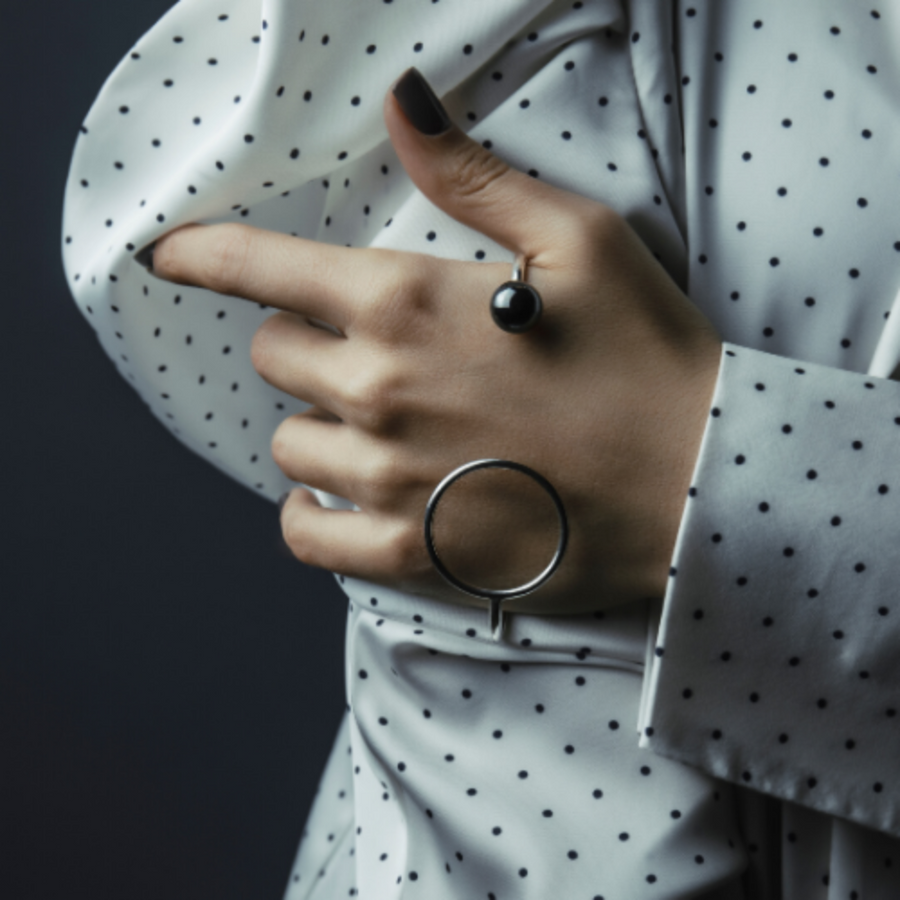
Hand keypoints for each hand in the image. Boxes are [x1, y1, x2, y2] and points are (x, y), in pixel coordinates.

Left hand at [148, 67, 721, 614]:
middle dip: (304, 344)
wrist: (699, 484)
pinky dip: (311, 514)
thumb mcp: (577, 237)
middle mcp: (376, 388)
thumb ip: (471, 174)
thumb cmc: (647, 357)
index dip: (205, 255)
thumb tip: (401, 101)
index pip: (261, 268)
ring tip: (387, 428)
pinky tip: (344, 498)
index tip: (170, 256)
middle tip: (372, 351)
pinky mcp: (409, 552)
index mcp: (404, 301)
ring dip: (321, 427)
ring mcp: (386, 478)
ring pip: (287, 444)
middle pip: (272, 358)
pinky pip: (304, 535)